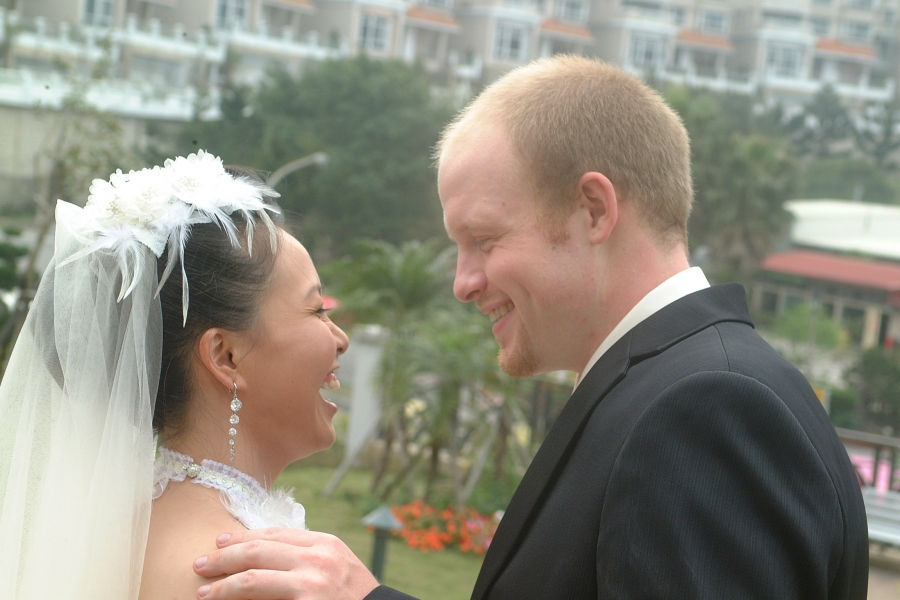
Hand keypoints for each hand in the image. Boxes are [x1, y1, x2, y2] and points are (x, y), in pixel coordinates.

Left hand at [193, 528, 378, 599]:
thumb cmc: (356, 597)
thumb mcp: (339, 565)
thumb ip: (309, 555)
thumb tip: (268, 553)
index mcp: (324, 543)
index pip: (273, 533)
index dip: (242, 537)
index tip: (220, 542)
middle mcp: (317, 558)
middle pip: (257, 550)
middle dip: (223, 557)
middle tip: (199, 564)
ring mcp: (311, 583)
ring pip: (252, 578)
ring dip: (222, 586)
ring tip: (202, 592)